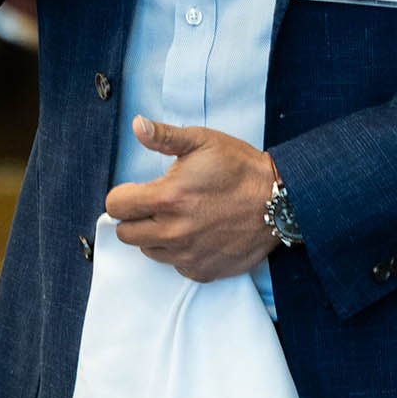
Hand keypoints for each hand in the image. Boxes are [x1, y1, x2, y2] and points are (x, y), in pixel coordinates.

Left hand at [105, 116, 277, 282]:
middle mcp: (173, 232)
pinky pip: (175, 264)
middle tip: (157, 205)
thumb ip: (164, 137)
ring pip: (149, 250)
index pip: (116, 206)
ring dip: (156, 236)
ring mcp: (187, 255)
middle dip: (135, 218)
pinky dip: (179, 251)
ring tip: (181, 218)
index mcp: (167, 198)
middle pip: (126, 234)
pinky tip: (197, 233)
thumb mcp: (202, 141)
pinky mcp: (201, 271)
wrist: (280, 202)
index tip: (137, 192)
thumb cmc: (241, 169)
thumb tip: (137, 126)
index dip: (124, 196)